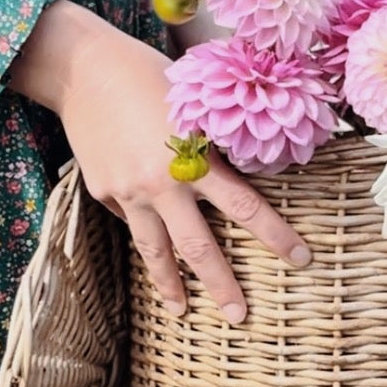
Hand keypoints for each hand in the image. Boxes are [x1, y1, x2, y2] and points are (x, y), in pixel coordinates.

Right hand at [9, 0, 310, 317]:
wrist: (84, 69)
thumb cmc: (149, 75)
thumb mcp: (194, 106)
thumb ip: (214, 146)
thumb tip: (238, 176)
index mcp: (194, 158)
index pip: (246, 207)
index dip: (276, 236)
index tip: (302, 259)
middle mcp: (162, 183)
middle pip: (199, 247)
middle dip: (222, 286)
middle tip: (240, 317)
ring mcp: (127, 192)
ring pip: (154, 250)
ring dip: (170, 285)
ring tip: (181, 312)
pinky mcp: (102, 191)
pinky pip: (128, 217)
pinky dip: (141, 223)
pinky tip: (146, 222)